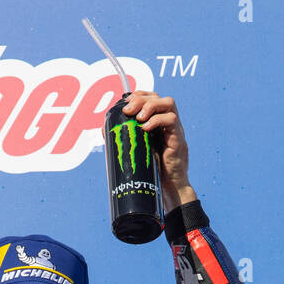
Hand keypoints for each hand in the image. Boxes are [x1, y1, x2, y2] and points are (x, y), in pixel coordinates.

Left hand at [122, 90, 194, 209]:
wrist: (169, 188)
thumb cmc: (153, 170)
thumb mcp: (138, 150)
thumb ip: (126, 139)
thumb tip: (105, 131)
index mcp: (159, 123)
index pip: (152, 98)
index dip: (139, 95)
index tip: (125, 102)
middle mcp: (168, 123)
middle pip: (159, 97)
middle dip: (141, 100)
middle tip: (128, 110)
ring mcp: (175, 130)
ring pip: (168, 104)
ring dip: (150, 106)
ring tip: (138, 118)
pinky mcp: (178, 140)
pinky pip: (171, 121)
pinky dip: (157, 121)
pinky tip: (145, 129)